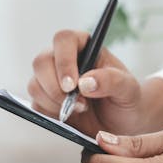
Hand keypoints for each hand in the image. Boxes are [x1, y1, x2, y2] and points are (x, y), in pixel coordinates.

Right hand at [27, 29, 141, 135]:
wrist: (120, 123)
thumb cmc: (125, 99)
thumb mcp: (128, 89)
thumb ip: (112, 81)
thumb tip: (85, 82)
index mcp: (83, 46)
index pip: (64, 40)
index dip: (64, 61)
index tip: (72, 85)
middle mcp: (62, 59)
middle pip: (41, 62)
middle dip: (55, 87)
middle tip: (78, 104)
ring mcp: (49, 78)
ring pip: (34, 85)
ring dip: (54, 102)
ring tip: (79, 110)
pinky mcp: (43, 98)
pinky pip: (35, 104)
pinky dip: (50, 114)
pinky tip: (70, 117)